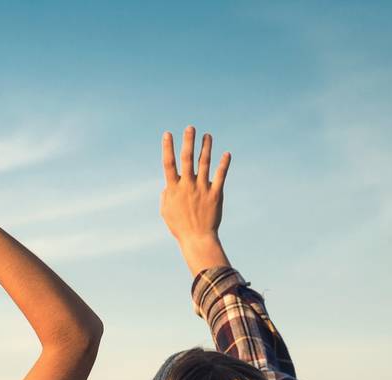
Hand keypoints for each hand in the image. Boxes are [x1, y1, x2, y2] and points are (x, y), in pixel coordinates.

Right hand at [159, 125, 230, 255]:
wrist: (197, 239)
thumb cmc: (180, 227)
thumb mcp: (165, 212)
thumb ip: (165, 196)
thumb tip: (167, 185)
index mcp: (173, 189)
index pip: (169, 164)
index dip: (167, 148)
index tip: (168, 134)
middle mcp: (187, 186)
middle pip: (187, 159)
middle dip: (188, 142)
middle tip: (190, 127)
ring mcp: (202, 189)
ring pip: (204, 164)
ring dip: (206, 148)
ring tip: (208, 135)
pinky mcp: (215, 194)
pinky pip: (220, 176)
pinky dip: (224, 165)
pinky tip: (227, 154)